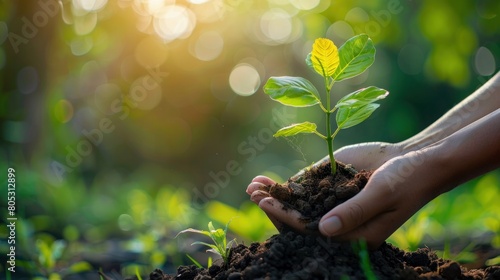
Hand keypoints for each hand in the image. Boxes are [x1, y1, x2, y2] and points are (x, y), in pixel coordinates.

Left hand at [246, 145, 437, 248]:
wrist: (416, 160)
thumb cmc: (406, 180)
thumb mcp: (382, 195)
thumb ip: (355, 211)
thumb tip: (323, 229)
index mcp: (354, 235)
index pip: (313, 231)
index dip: (288, 218)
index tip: (266, 204)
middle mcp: (339, 222)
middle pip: (300, 221)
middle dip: (275, 208)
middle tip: (252, 194)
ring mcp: (334, 203)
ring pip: (299, 204)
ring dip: (275, 196)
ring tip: (252, 185)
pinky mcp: (332, 186)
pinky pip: (306, 188)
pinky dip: (285, 184)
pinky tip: (266, 179)